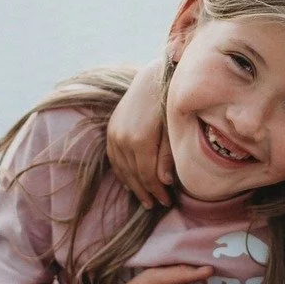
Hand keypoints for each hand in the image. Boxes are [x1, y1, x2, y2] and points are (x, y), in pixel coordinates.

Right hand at [108, 60, 173, 207]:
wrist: (153, 78)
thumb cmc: (169, 104)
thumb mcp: (173, 130)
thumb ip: (168, 157)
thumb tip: (166, 183)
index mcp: (140, 140)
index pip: (148, 176)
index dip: (157, 192)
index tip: (167, 202)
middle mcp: (123, 139)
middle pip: (134, 175)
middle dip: (146, 193)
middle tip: (157, 205)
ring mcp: (114, 134)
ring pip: (122, 169)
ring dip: (133, 186)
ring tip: (145, 199)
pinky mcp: (111, 129)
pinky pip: (114, 158)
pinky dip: (122, 172)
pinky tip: (130, 181)